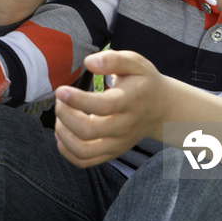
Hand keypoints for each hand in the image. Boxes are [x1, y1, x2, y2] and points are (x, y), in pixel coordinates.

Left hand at [54, 50, 169, 167]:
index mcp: (130, 101)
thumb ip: (113, 60)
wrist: (161, 109)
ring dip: (63, 134)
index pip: (103, 106)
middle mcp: (124, 126)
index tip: (61, 90)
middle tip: (60, 99)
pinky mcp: (111, 153)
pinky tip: (64, 132)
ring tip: (61, 116)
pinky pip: (84, 161)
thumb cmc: (143, 82)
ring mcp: (118, 143)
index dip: (78, 100)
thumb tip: (89, 62)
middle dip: (65, 115)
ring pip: (84, 151)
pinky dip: (66, 150)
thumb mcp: (135, 63)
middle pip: (89, 131)